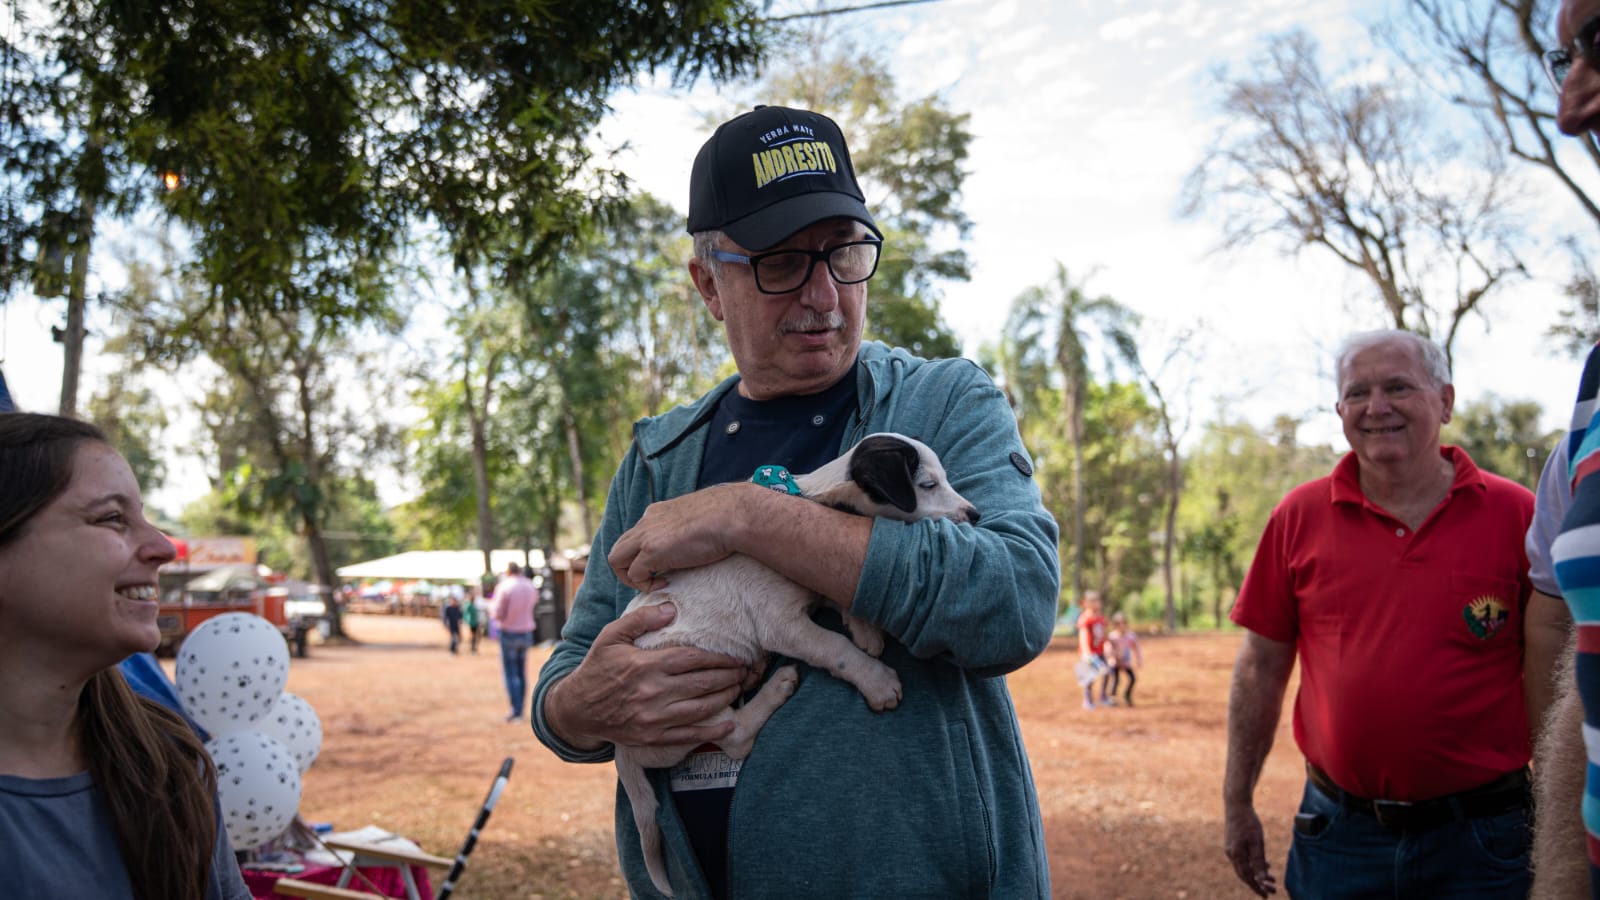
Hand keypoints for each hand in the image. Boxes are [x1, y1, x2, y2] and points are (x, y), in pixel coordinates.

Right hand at [547, 602, 749, 750]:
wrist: (577, 709)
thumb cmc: (597, 667)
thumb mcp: (612, 636)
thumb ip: (641, 619)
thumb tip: (672, 608)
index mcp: (645, 665)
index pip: (692, 659)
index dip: (719, 658)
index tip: (736, 656)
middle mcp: (652, 692)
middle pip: (702, 683)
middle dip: (730, 676)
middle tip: (746, 670)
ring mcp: (653, 717)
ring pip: (700, 708)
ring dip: (726, 698)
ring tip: (740, 687)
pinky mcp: (652, 737)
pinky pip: (688, 735)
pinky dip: (712, 731)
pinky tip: (729, 723)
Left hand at [608, 483, 753, 589]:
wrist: (733, 515)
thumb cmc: (727, 516)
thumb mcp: (700, 518)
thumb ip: (688, 527)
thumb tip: (696, 540)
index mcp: (657, 511)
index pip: (637, 534)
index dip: (644, 553)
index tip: (664, 565)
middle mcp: (647, 521)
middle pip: (620, 547)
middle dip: (629, 566)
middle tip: (652, 579)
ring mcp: (647, 536)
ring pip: (616, 559)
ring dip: (630, 577)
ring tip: (653, 584)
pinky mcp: (652, 551)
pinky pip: (633, 574)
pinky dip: (644, 585)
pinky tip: (665, 585)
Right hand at [1223, 801, 1276, 895]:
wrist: (1236, 804)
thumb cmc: (1248, 822)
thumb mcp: (1257, 842)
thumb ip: (1258, 861)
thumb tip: (1261, 878)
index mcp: (1236, 855)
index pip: (1247, 877)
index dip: (1257, 887)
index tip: (1267, 896)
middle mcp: (1231, 854)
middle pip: (1244, 874)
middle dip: (1258, 883)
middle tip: (1271, 890)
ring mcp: (1230, 848)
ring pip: (1244, 867)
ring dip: (1257, 874)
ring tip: (1271, 878)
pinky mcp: (1232, 843)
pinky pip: (1242, 859)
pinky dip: (1252, 864)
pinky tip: (1264, 863)